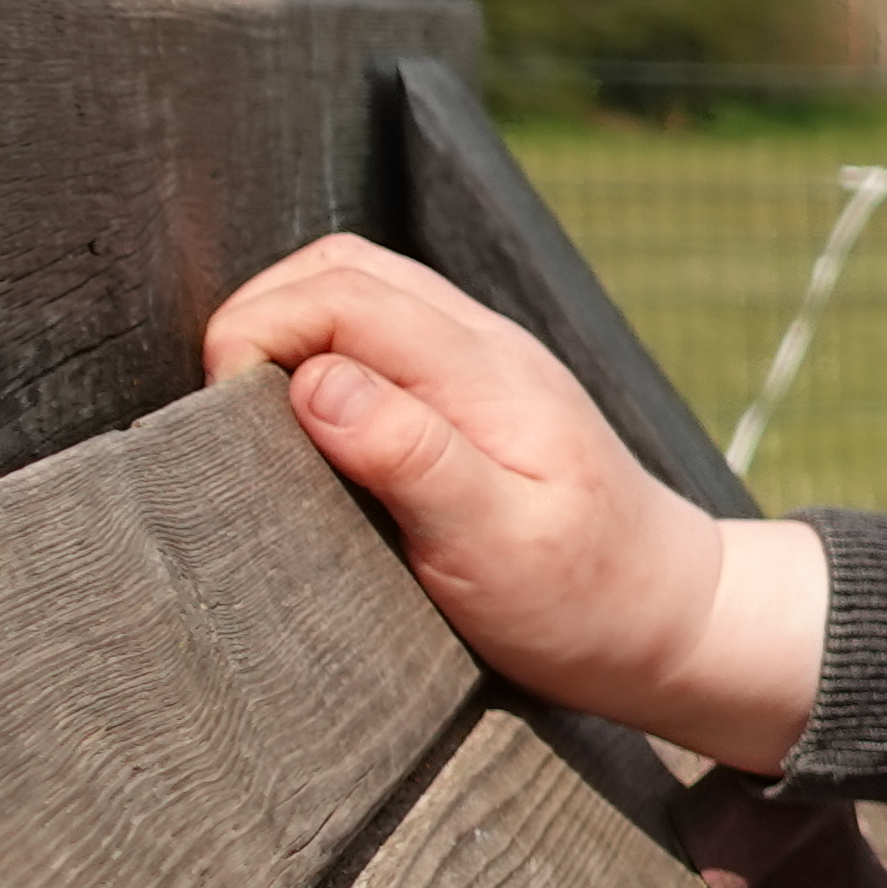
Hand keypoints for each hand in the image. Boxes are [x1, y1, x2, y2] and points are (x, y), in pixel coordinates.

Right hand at [200, 234, 828, 771]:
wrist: (669, 618)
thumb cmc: (581, 599)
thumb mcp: (495, 547)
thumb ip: (412, 458)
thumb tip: (315, 382)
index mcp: (487, 375)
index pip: (343, 293)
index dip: (256, 330)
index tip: (218, 414)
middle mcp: (488, 347)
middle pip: (344, 269)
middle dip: (258, 316)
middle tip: (217, 410)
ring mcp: (486, 362)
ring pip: (362, 290)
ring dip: (289, 328)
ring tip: (247, 413)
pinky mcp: (477, 391)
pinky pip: (383, 333)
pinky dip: (323, 351)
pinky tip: (302, 418)